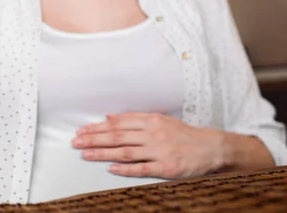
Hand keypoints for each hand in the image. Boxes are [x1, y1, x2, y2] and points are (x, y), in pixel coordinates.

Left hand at [72, 113, 226, 178]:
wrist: (210, 147)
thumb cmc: (182, 134)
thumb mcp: (159, 119)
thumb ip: (134, 118)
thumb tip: (109, 117)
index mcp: (149, 120)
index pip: (117, 124)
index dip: (97, 127)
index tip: (81, 131)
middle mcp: (152, 134)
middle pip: (117, 136)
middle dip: (93, 139)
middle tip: (76, 142)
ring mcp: (158, 151)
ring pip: (124, 152)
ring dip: (102, 153)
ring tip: (85, 154)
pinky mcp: (165, 167)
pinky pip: (141, 168)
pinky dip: (124, 169)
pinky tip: (110, 168)